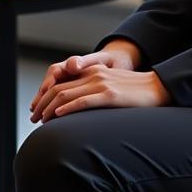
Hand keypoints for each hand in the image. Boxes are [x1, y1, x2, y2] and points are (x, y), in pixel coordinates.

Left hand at [30, 60, 169, 123]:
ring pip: (67, 94)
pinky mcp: (110, 95)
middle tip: (34, 117)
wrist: (157, 87)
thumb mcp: (111, 86)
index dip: (46, 95)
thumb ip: (95, 91)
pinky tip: (59, 116)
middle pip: (59, 87)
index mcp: (92, 71)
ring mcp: (101, 84)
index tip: (38, 109)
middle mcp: (93, 74)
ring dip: (50, 108)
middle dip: (42, 103)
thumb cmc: (136, 92)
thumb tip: (79, 106)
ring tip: (41, 120)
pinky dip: (68, 108)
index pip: (62, 81)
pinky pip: (83, 101)